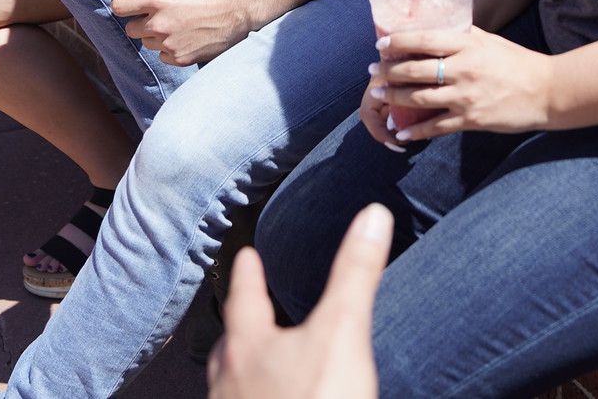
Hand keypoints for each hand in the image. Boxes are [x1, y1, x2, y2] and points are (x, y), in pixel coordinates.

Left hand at [111, 0, 252, 65]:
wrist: (239, 12)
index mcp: (158, 0)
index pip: (120, 8)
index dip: (121, 7)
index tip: (125, 8)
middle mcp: (159, 23)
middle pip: (131, 30)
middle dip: (140, 25)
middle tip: (155, 21)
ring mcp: (169, 43)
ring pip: (148, 44)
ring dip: (156, 38)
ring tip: (176, 30)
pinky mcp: (180, 58)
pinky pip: (163, 56)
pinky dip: (170, 51)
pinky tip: (185, 41)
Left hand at [208, 203, 389, 398]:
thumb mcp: (344, 330)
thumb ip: (355, 273)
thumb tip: (372, 216)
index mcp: (248, 347)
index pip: (243, 297)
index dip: (247, 274)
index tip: (245, 256)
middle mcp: (229, 384)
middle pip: (225, 347)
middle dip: (236, 328)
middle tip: (243, 313)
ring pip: (228, 388)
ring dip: (237, 372)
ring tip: (251, 367)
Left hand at [372, 27, 556, 140]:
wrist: (546, 92)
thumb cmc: (517, 62)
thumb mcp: (490, 41)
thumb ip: (463, 35)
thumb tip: (436, 25)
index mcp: (468, 45)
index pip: (423, 40)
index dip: (397, 41)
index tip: (380, 43)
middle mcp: (464, 69)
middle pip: (414, 70)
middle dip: (388, 71)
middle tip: (373, 71)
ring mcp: (466, 97)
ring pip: (419, 98)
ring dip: (394, 97)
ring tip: (379, 95)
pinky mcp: (471, 120)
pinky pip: (436, 127)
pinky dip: (415, 131)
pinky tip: (401, 133)